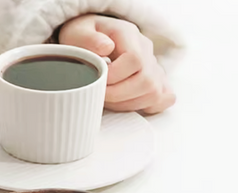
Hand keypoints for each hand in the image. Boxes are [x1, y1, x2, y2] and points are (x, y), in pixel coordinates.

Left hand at [59, 14, 175, 113]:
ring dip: (127, 104)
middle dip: (119, 95)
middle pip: (147, 81)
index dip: (114, 77)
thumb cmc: (84, 38)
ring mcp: (154, 67)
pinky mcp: (156, 81)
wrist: (91, 40)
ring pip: (154, 93)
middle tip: (100, 95)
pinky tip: (129, 103)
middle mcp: (146, 51)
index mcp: (129, 35)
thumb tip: (106, 48)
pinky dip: (148, 106)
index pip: (134, 60)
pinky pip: (165, 98)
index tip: (97, 82)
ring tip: (108, 100)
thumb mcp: (79, 33)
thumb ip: (89, 40)